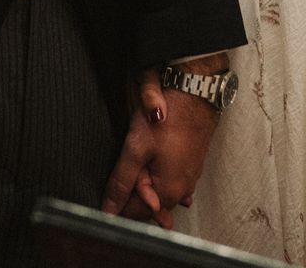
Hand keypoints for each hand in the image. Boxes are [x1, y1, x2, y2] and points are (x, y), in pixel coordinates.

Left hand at [103, 70, 219, 228]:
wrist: (196, 92)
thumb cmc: (167, 118)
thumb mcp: (136, 148)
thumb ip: (121, 183)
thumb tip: (108, 211)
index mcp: (168, 194)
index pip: (134, 214)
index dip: (121, 196)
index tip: (122, 173)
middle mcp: (182, 192)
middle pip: (148, 203)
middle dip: (136, 189)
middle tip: (134, 160)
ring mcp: (190, 179)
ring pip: (160, 191)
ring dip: (148, 179)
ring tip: (145, 154)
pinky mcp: (192, 165)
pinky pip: (173, 180)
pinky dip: (162, 175)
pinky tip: (157, 163)